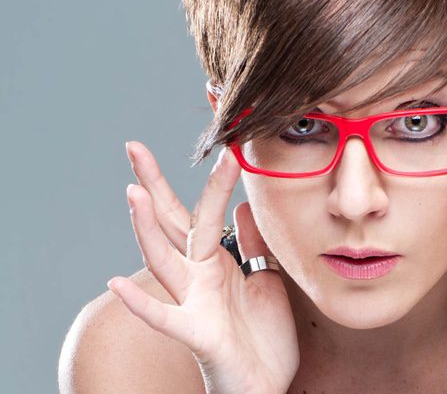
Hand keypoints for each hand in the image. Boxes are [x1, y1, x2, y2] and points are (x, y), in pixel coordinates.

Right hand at [107, 142, 298, 393]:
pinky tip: (113, 284)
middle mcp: (198, 276)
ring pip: (163, 260)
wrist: (265, 383)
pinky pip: (165, 318)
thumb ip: (253, 244)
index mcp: (216, 261)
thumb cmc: (262, 334)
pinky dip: (140, 304)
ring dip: (146, 229)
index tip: (218, 144)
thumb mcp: (266, 278)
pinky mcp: (197, 333)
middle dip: (153, 187)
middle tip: (134, 147)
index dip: (208, 180)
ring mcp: (194, 302)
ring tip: (132, 194)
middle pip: (171, 224)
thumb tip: (243, 207)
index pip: (200, 213)